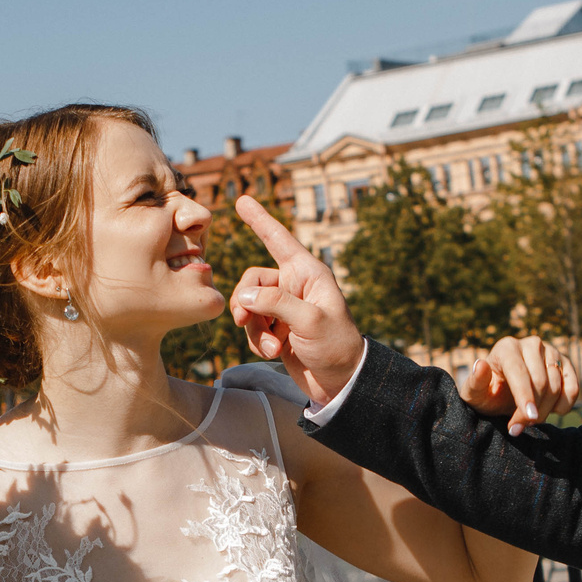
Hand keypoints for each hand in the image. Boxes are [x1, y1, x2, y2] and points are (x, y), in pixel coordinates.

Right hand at [228, 196, 365, 403]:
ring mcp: (284, 308)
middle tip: (243, 320)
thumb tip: (245, 296)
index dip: (259, 219)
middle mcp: (294, 286)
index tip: (241, 200)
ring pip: (249, 306)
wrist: (340, 382)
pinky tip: (273, 353)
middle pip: (252, 281)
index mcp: (308, 273)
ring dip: (253, 328)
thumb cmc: (336, 346)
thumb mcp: (310, 321)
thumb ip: (276, 303)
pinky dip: (257, 340)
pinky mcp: (276, 329)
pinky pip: (252, 326)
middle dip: (245, 302)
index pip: (279, 239)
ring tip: (270, 347)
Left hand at [463, 336, 580, 434]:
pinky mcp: (565, 363)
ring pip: (556, 387)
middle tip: (518, 427)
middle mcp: (531, 344)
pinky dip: (564, 405)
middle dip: (531, 411)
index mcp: (506, 347)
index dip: (525, 396)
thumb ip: (475, 382)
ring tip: (528, 420)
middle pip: (540, 382)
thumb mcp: (475, 394)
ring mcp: (551, 351)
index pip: (519, 372)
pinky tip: (550, 410)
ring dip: (545, 411)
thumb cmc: (487, 395)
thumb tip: (480, 364)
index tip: (529, 417)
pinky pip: (573, 388)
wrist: (503, 395)